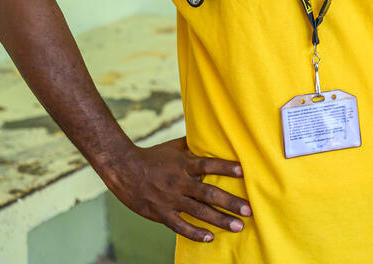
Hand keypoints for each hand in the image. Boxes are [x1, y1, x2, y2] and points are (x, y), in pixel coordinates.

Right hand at [100, 136, 249, 242]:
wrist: (124, 170)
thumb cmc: (154, 156)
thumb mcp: (175, 147)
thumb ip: (195, 145)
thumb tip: (215, 134)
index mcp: (184, 164)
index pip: (208, 164)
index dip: (225, 167)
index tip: (243, 171)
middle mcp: (179, 182)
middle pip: (208, 193)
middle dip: (230, 202)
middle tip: (249, 210)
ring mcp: (170, 199)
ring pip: (199, 212)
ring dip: (220, 220)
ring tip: (238, 226)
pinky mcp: (161, 213)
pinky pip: (180, 226)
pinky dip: (195, 233)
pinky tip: (210, 238)